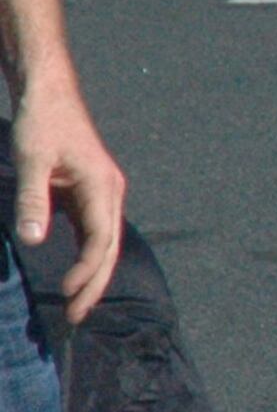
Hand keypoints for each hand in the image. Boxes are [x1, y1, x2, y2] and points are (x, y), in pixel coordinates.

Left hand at [11, 75, 123, 322]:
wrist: (50, 93)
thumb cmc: (42, 124)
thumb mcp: (31, 161)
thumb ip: (33, 200)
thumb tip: (35, 241)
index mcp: (102, 186)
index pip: (100, 239)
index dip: (87, 270)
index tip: (67, 293)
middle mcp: (109, 192)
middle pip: (109, 247)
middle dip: (96, 284)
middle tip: (77, 317)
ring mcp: (102, 192)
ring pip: (105, 241)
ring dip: (94, 273)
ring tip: (79, 303)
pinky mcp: (89, 191)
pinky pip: (95, 231)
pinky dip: (89, 255)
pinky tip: (76, 271)